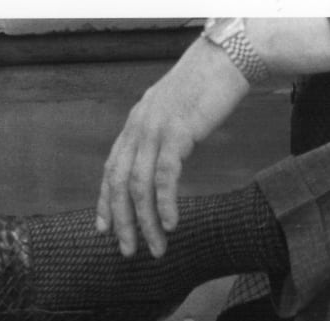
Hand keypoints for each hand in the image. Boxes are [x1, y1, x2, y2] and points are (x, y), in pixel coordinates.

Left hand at [96, 38, 249, 257]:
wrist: (226, 60)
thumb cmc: (203, 89)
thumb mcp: (171, 114)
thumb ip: (159, 137)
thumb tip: (159, 162)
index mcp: (133, 128)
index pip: (111, 172)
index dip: (105, 203)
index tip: (103, 230)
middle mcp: (137, 130)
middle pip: (119, 186)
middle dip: (122, 223)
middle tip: (127, 252)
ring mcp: (154, 131)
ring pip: (140, 187)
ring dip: (146, 222)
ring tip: (156, 247)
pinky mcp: (176, 133)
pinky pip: (165, 176)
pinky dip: (166, 203)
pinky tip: (171, 224)